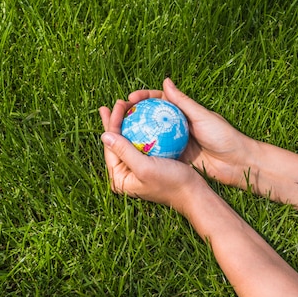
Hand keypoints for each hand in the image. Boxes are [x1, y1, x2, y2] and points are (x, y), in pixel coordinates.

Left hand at [99, 99, 206, 213]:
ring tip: (123, 107)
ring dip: (125, 123)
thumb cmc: (170, 183)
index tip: (116, 105)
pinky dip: (140, 128)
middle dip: (115, 122)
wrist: (194, 193)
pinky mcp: (148, 164)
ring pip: (127, 140)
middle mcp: (125, 174)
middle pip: (117, 142)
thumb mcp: (144, 167)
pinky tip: (142, 116)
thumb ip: (123, 151)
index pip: (111, 146)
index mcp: (119, 178)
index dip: (111, 123)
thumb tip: (103, 136)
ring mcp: (136, 168)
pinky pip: (140, 142)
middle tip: (115, 103)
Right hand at [128, 78, 254, 188]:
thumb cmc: (223, 136)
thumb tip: (165, 81)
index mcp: (183, 111)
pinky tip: (131, 152)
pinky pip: (157, 153)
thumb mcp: (203, 116)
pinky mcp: (177, 157)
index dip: (142, 98)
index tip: (129, 99)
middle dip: (133, 115)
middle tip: (117, 115)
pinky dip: (145, 151)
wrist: (237, 163)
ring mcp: (175, 141)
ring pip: (150, 135)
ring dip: (135, 133)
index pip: (158, 100)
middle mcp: (176, 125)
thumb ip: (183, 102)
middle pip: (150, 117)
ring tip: (118, 133)